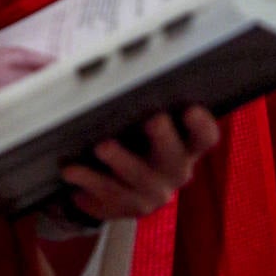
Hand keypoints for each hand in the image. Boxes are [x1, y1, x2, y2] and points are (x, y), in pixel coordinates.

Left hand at [58, 107, 219, 222]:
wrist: (118, 184)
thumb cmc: (132, 138)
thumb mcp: (140, 120)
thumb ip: (134, 98)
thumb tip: (98, 67)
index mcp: (185, 144)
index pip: (204, 136)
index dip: (201, 124)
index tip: (191, 109)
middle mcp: (174, 170)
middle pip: (174, 157)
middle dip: (163, 137)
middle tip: (152, 120)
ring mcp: (152, 193)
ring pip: (137, 177)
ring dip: (120, 160)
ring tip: (101, 146)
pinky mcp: (126, 207)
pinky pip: (107, 194)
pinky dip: (88, 179)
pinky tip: (71, 169)